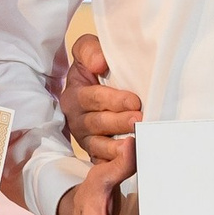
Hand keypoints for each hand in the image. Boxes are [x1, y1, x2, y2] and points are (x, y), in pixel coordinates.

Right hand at [60, 33, 141, 161]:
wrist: (99, 89)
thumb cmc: (97, 69)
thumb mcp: (88, 51)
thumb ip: (89, 50)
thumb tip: (98, 63)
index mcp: (74, 95)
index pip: (93, 98)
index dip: (114, 100)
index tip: (135, 101)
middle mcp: (77, 120)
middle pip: (98, 123)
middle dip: (119, 122)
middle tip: (139, 121)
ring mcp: (86, 140)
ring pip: (99, 146)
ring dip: (118, 147)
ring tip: (135, 144)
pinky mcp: (96, 154)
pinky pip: (102, 163)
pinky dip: (115, 164)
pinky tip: (128, 163)